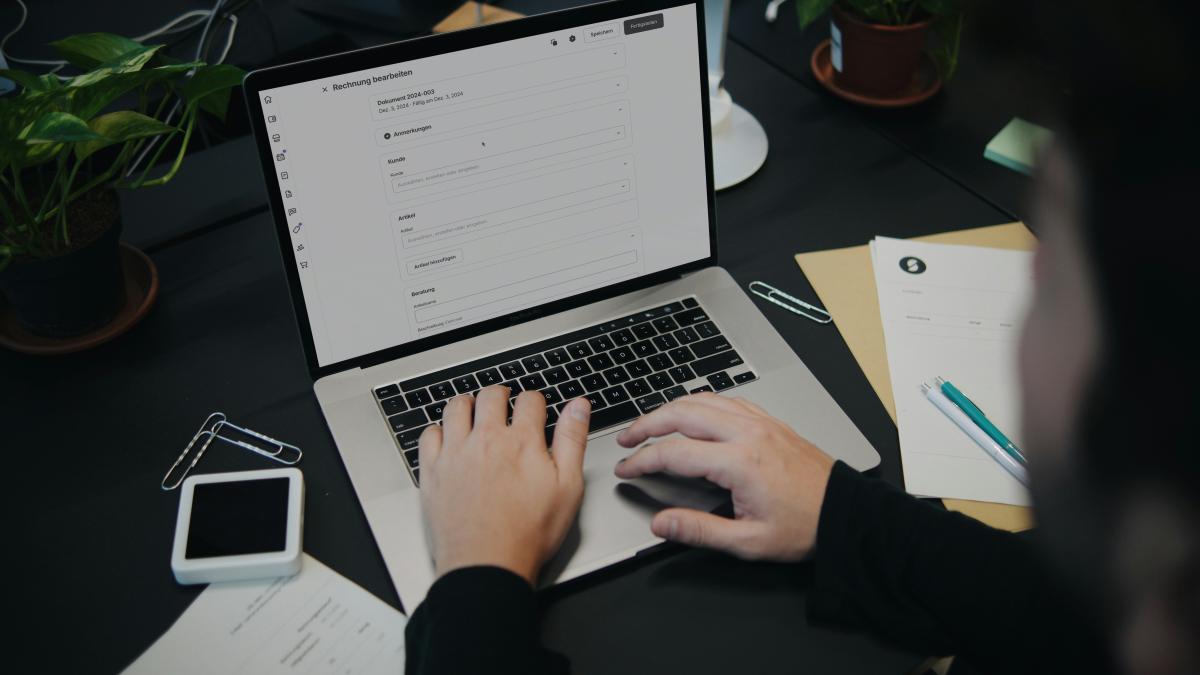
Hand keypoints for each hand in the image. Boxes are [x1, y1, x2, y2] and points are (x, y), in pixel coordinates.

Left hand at [418, 385, 590, 584]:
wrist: (487, 564)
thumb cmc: (528, 533)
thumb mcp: (568, 488)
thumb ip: (572, 442)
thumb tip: (578, 407)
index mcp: (522, 442)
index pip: (529, 400)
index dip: (535, 400)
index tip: (534, 407)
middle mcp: (486, 440)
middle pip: (491, 396)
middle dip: (501, 395)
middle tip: (503, 401)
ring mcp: (456, 453)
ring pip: (457, 407)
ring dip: (468, 404)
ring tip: (473, 411)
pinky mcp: (433, 471)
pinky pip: (429, 434)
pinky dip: (439, 430)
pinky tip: (447, 438)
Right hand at [614, 392, 834, 560]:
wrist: (846, 514)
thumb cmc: (804, 528)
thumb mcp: (748, 542)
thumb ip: (699, 530)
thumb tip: (661, 524)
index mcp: (740, 462)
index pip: (674, 452)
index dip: (642, 460)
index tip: (626, 470)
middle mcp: (748, 434)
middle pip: (682, 413)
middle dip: (647, 423)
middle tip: (627, 438)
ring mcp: (760, 423)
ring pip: (703, 400)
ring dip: (671, 408)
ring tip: (651, 423)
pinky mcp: (770, 422)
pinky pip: (727, 400)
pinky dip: (700, 403)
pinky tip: (693, 414)